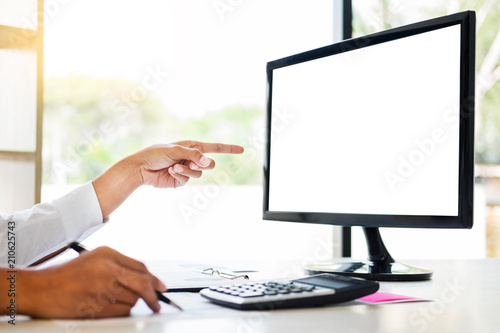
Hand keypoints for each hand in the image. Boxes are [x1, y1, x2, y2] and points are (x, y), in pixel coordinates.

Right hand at [17, 247, 165, 318]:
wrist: (39, 288)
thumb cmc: (64, 275)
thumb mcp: (94, 259)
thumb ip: (119, 265)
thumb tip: (145, 279)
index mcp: (108, 254)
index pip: (141, 268)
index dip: (154, 280)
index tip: (160, 287)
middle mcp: (106, 268)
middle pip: (142, 284)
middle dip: (153, 296)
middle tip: (156, 303)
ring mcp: (101, 287)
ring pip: (132, 300)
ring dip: (129, 303)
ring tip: (112, 300)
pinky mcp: (95, 305)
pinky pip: (120, 312)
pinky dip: (120, 312)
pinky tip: (108, 307)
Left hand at [92, 140, 243, 218]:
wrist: (141, 167)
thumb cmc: (156, 153)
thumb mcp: (176, 150)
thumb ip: (193, 155)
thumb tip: (208, 162)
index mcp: (192, 146)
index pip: (214, 148)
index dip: (228, 149)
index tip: (242, 150)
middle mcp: (191, 158)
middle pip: (209, 164)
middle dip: (203, 164)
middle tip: (193, 163)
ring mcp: (187, 170)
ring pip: (199, 174)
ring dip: (188, 170)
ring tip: (175, 167)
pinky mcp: (181, 180)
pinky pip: (189, 179)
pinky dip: (181, 175)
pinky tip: (171, 171)